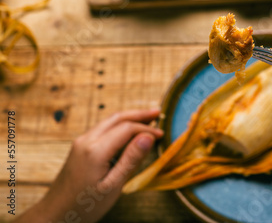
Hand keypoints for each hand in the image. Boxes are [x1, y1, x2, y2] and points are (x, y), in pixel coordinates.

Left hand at [16, 109, 163, 222]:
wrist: (56, 214)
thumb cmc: (86, 205)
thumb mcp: (113, 185)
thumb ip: (131, 159)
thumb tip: (149, 137)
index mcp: (95, 150)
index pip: (127, 128)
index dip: (146, 129)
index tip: (162, 136)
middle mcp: (86, 140)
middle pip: (117, 118)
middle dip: (139, 114)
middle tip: (158, 112)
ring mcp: (81, 141)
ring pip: (109, 121)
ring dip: (130, 118)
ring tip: (148, 118)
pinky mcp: (80, 146)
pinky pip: (103, 129)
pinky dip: (120, 125)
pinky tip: (130, 130)